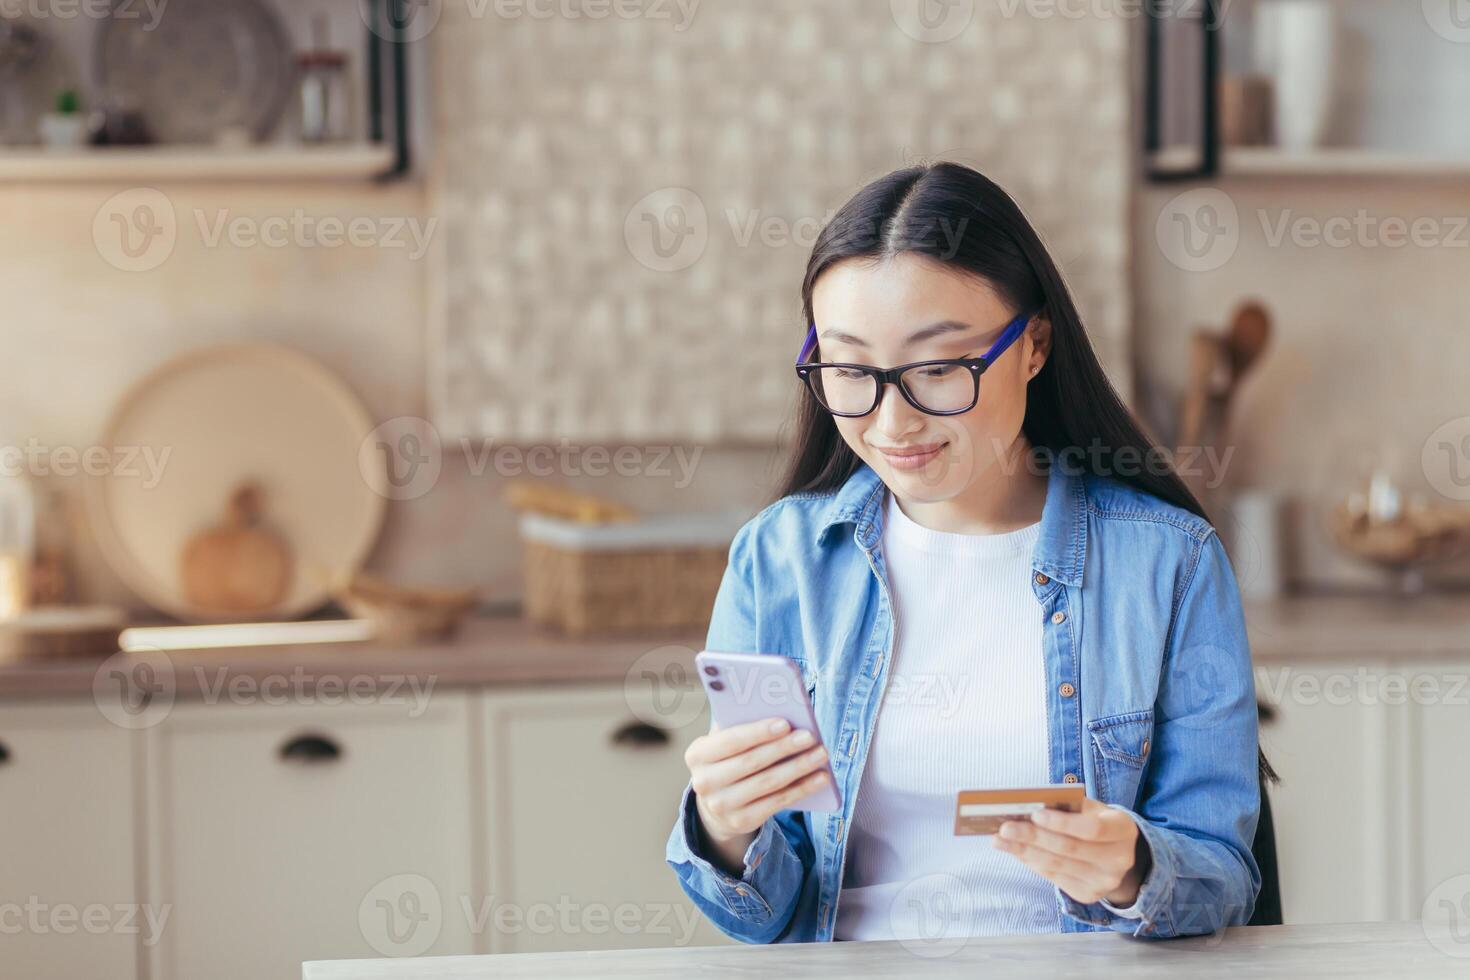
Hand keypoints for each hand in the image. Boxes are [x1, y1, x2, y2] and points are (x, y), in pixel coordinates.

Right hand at [684, 718, 832, 844]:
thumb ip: (739, 724)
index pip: (730, 741)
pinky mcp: (741, 822)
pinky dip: (802, 789)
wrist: (717, 803)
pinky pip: (777, 802)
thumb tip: (775, 707)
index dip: (758, 732)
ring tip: (820, 754)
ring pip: (768, 783)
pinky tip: (820, 777)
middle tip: (809, 736)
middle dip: (783, 748)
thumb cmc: (727, 759)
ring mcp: (721, 805)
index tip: (785, 723)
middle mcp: (704, 782)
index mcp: (697, 754)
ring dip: (798, 767)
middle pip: (751, 762)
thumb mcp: (724, 742)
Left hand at [991, 798, 1149, 906]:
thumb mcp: (1092, 809)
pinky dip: (1031, 863)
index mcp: (1122, 830)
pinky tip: (1016, 852)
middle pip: (1069, 849)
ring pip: (1057, 866)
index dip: (1062, 823)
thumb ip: (1068, 806)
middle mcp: (1118, 860)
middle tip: (1005, 828)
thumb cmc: (1098, 822)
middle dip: (1032, 838)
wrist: (1118, 855)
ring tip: (999, 840)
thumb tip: (1028, 806)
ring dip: (1023, 852)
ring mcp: (1104, 882)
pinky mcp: (1088, 895)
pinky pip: (1053, 877)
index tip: (1034, 814)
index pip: (1091, 829)